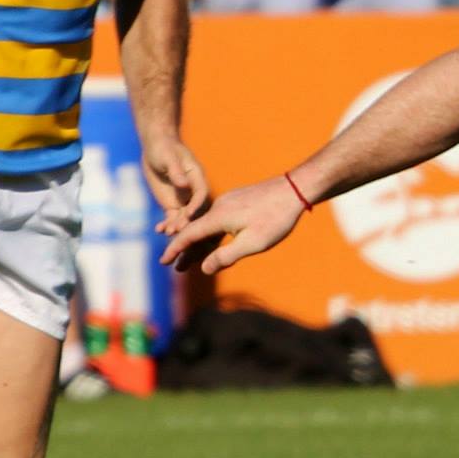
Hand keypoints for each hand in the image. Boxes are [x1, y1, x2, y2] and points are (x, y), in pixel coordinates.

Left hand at [141, 138, 209, 232]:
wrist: (156, 149)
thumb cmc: (164, 148)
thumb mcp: (169, 157)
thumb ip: (176, 171)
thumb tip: (183, 184)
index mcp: (197, 177)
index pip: (201, 193)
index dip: (196, 204)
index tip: (189, 213)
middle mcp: (193, 191)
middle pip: (193, 208)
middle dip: (186, 219)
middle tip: (178, 229)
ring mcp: (183, 199)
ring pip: (182, 215)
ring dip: (176, 224)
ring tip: (168, 232)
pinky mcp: (172, 203)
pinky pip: (171, 216)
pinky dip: (167, 224)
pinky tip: (159, 230)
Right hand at [159, 175, 305, 275]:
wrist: (294, 188)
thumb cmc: (276, 218)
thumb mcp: (253, 243)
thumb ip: (227, 256)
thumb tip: (204, 269)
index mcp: (218, 217)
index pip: (188, 235)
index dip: (175, 249)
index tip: (163, 262)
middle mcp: (218, 207)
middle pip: (195, 231)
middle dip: (185, 251)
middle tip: (176, 268)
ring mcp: (228, 203)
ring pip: (208, 226)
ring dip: (200, 243)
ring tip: (193, 261)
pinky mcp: (238, 202)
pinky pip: (218, 220)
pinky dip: (213, 234)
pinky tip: (214, 244)